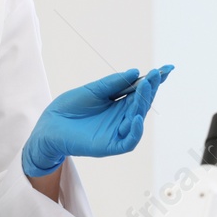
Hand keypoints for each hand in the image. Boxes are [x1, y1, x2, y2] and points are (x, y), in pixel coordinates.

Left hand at [22, 66, 173, 176]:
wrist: (49, 125)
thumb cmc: (69, 108)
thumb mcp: (93, 90)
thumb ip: (113, 83)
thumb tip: (136, 73)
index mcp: (119, 103)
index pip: (140, 91)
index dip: (154, 82)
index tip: (166, 69)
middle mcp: (122, 117)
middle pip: (142, 103)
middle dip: (150, 89)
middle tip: (156, 75)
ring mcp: (117, 132)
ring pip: (137, 119)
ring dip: (143, 103)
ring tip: (145, 87)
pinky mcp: (110, 146)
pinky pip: (129, 141)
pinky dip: (135, 131)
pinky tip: (135, 117)